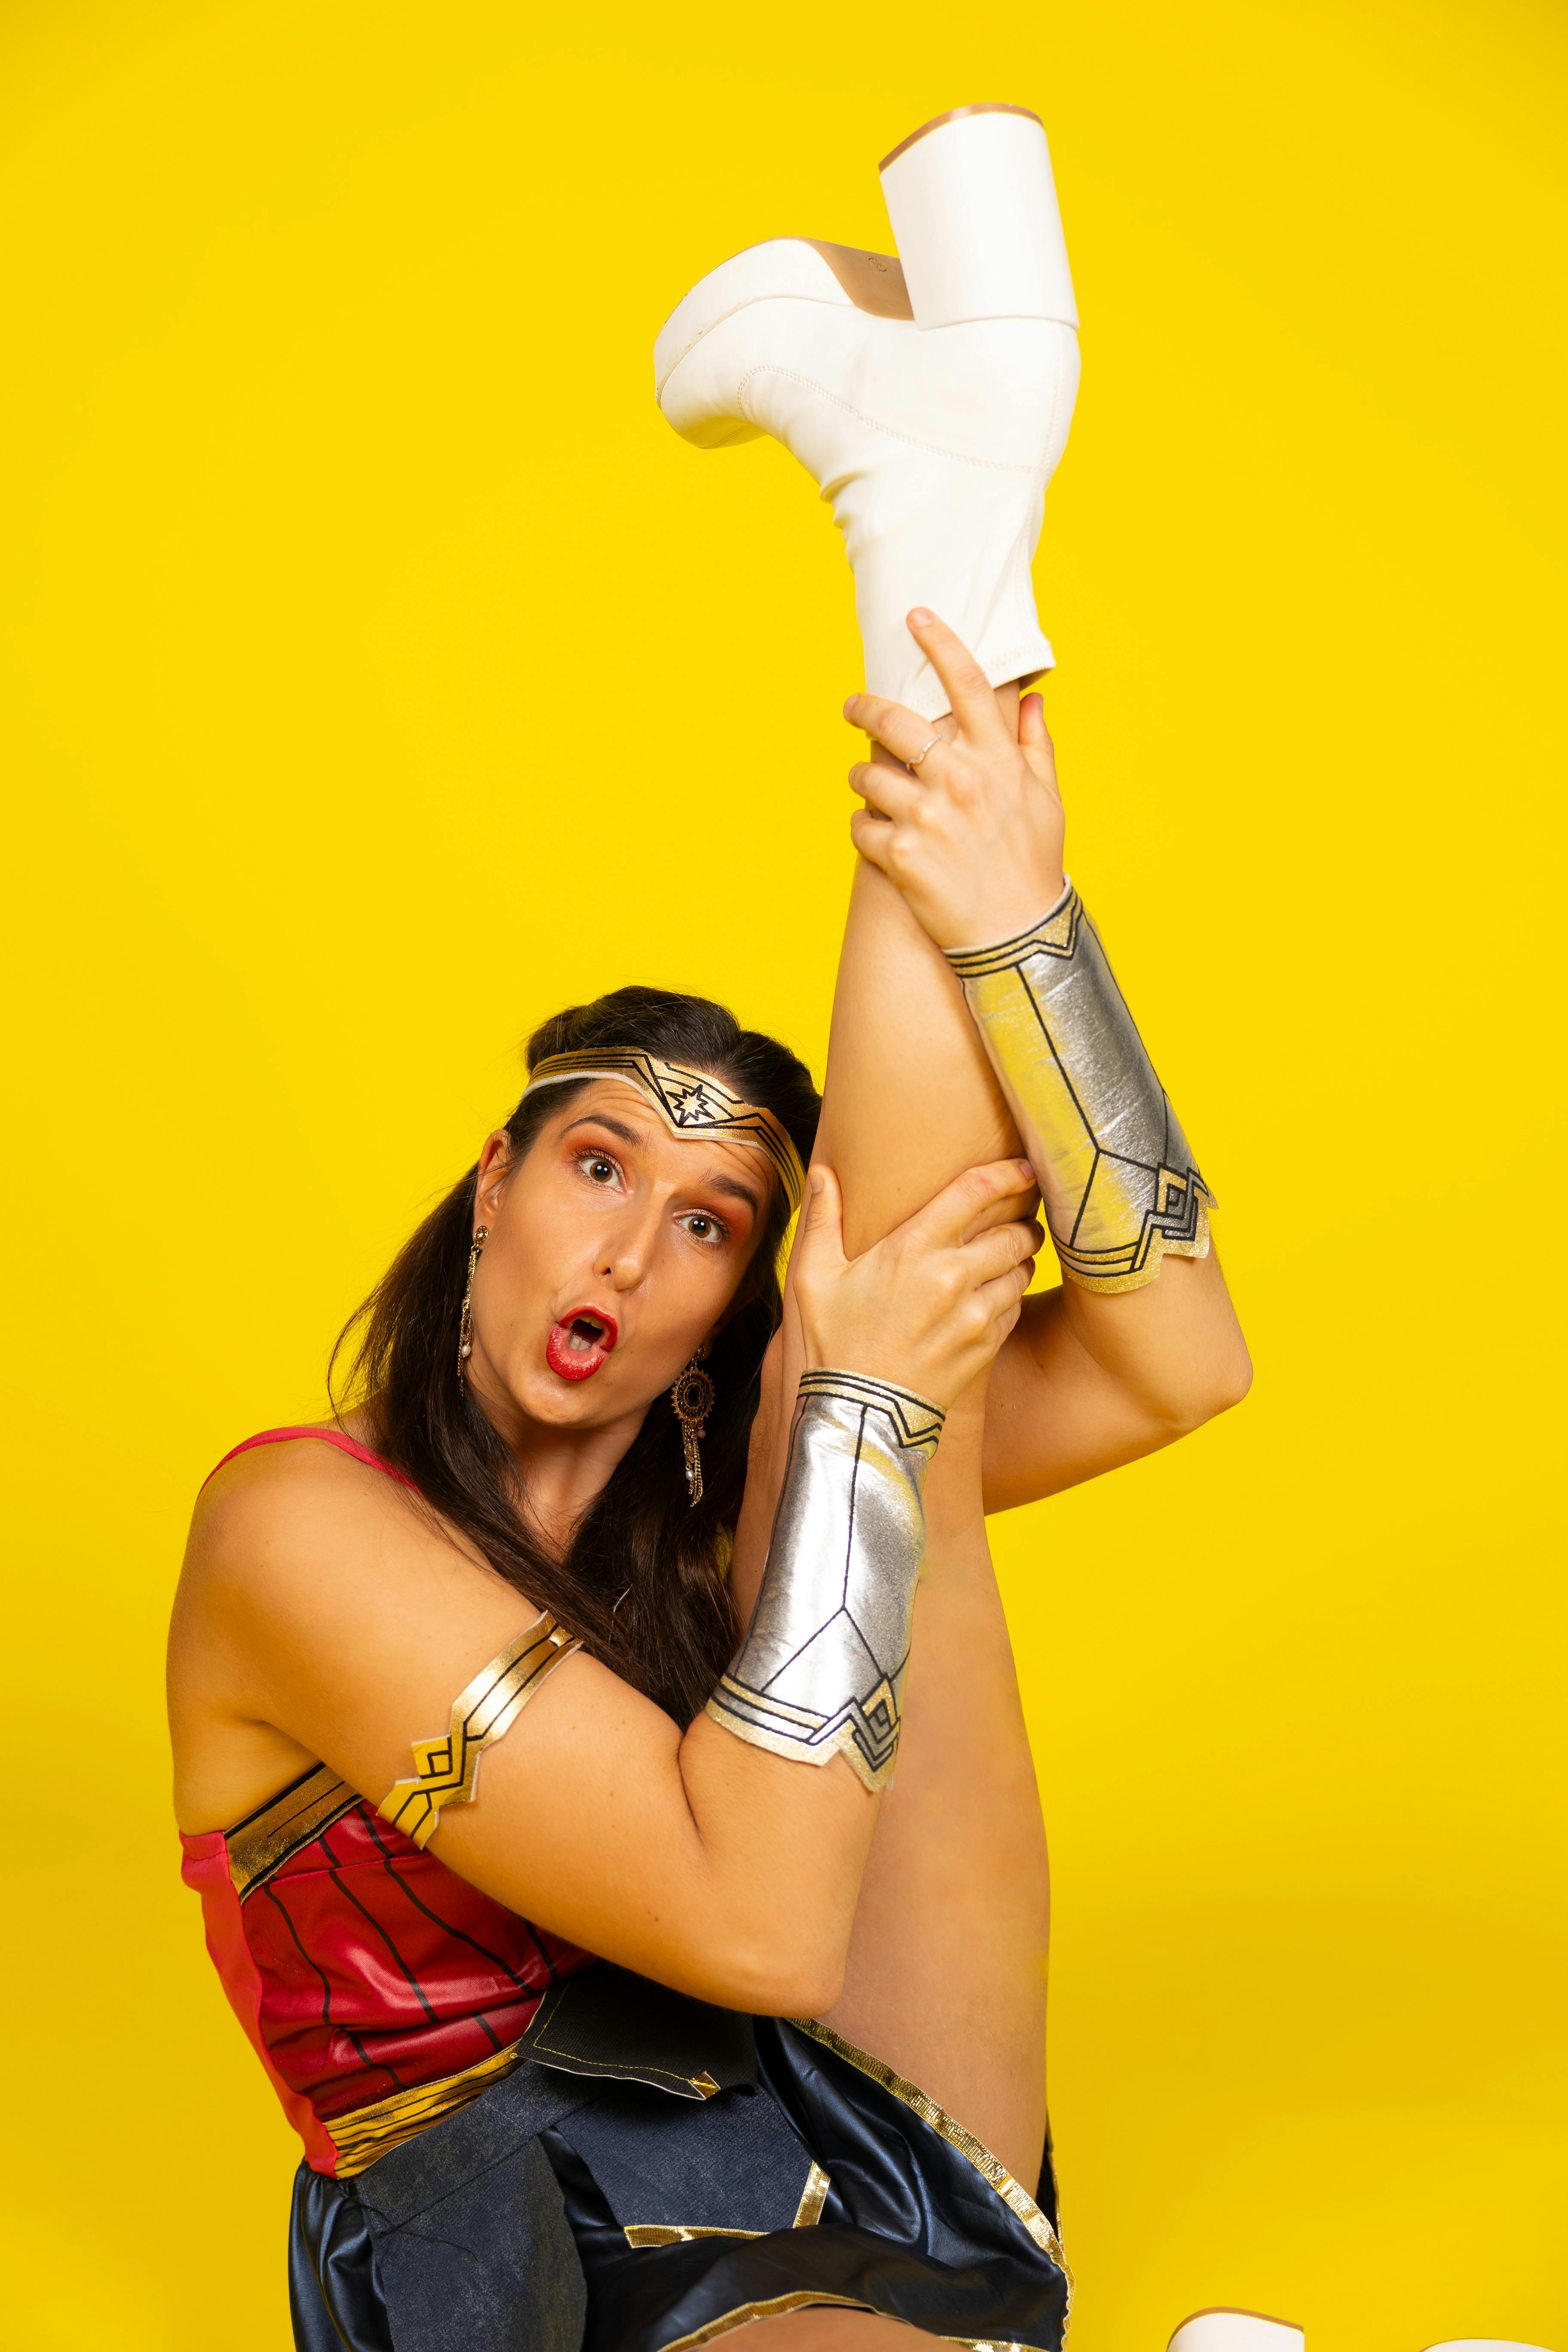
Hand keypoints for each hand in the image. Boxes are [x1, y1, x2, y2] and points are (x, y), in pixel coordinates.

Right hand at [790, 1161, 1041, 1412]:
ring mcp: (973, 1314)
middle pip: (1014, 1232)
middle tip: (1019, 1221)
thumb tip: (823, 1172)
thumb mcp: (813, 1278)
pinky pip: (1015, 1308)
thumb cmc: (832, 1343)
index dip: (1008, 1174)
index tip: (1023, 1170)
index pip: (976, 1191)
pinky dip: (1010, 1298)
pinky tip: (993, 1298)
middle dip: (1023, 1222)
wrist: (858, 1415)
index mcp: (912, 1248)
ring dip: (1019, 1261)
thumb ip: (823, 1219)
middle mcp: (951, 1276)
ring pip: (1021, 1271)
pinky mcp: (985, 1346)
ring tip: (1008, 1259)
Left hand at [844, 609, 1066, 951]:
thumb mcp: (1047, 800)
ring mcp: (926, 817)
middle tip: (853, 709)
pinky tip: (880, 839)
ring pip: (866, 776)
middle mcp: (959, 781)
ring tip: (875, 793)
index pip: (966, 683)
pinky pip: (858, 825)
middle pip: (893, 721)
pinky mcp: (899, 854)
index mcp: (996, 760)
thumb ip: (1034, 746)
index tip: (915, 617)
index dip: (938, 642)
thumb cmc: (1032, 864)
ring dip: (864, 781)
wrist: (1015, 936)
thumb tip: (1033, 699)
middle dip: (864, 710)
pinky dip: (863, 830)